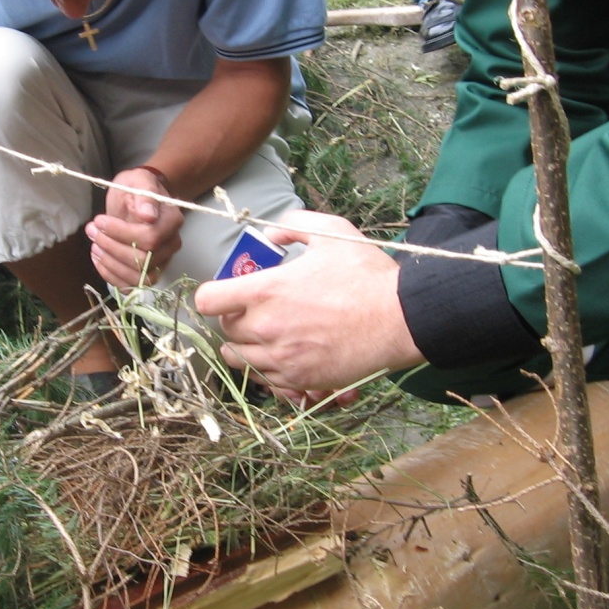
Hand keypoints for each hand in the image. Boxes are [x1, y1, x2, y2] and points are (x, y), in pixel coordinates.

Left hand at [86, 166, 184, 287]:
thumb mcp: (138, 180)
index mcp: (172, 221)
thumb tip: (148, 215)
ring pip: (138, 277)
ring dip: (110, 264)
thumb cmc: (137, 188)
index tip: (99, 220)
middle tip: (92, 231)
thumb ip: (144, 195)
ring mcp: (161, 262)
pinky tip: (98, 258)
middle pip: (144, 260)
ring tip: (94, 245)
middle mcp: (171, 245)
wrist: (138, 199)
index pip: (150, 237)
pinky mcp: (147, 273)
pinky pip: (131, 285)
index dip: (121, 233)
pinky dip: (110, 276)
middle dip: (112, 247)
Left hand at [193, 211, 423, 392]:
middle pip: (225, 331)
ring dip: (247, 346)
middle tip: (258, 311)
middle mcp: (266, 328)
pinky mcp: (300, 379)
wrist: (401, 319)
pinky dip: (268, 370)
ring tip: (268, 335)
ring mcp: (282, 358)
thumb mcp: (332, 232)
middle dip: (236, 319)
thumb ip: (292, 226)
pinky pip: (266, 382)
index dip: (215, 295)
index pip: (208, 301)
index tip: (229, 292)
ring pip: (240, 360)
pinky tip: (285, 354)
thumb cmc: (367, 275)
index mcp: (266, 291)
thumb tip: (271, 234)